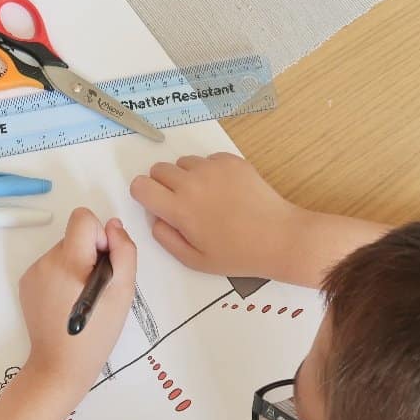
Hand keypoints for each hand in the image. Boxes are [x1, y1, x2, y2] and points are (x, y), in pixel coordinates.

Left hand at [20, 208, 136, 391]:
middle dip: (90, 256)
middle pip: (75, 237)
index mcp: (68, 262)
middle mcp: (45, 262)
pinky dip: (62, 278)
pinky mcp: (27, 285)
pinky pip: (51, 267)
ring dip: (77, 268)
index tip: (103, 264)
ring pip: (64, 252)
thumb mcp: (123, 293)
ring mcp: (33, 273)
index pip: (82, 218)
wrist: (59, 366)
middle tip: (96, 290)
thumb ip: (124, 252)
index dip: (100, 236)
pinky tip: (67, 303)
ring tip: (81, 300)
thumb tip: (114, 226)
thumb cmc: (95, 335)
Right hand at [130, 152, 302, 277]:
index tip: (156, 204)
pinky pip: (207, 159)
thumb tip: (156, 218)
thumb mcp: (194, 260)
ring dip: (186, 176)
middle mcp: (192, 182)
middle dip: (162, 184)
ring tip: (206, 197)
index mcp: (179, 208)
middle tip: (181, 203)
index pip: (140, 186)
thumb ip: (166, 238)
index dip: (144, 195)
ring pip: (183, 162)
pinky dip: (209, 171)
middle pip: (158, 169)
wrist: (278, 237)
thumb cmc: (237, 254)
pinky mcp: (231, 161)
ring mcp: (213, 168)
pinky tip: (224, 191)